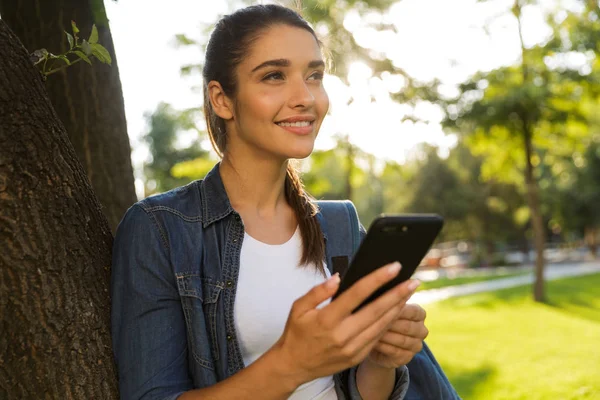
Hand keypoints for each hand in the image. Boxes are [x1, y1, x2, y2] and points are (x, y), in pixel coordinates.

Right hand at [271, 262, 419, 387]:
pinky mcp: (357, 357)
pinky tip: (396, 311)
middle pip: (376, 310)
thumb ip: (317, 291)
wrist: (293, 366)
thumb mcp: (298, 308)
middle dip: (397, 294)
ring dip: (397, 308)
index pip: (357, 294)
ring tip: (408, 293)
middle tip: (413, 281)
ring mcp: (351, 348)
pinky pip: (377, 338)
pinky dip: (388, 323)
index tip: (393, 267)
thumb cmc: (296, 333)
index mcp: (327, 319)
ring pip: (381, 325)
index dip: (377, 279)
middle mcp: (342, 335)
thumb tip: (338, 278)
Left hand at [366, 303, 428, 368]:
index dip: (398, 309)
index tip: (383, 306)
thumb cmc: (380, 319)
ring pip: (402, 340)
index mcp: (420, 314)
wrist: (375, 344)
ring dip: (386, 335)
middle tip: (374, 319)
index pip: (413, 311)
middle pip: (408, 327)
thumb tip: (389, 287)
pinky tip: (373, 342)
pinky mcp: (407, 358)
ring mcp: (416, 345)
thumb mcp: (384, 307)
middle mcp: (422, 330)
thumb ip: (389, 299)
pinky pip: (396, 352)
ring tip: (371, 330)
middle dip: (390, 323)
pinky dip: (384, 346)